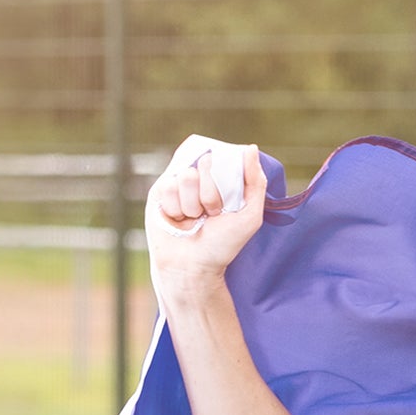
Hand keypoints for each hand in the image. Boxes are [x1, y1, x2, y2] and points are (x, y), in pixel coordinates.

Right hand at [145, 136, 267, 302]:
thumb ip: (255, 182)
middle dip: (211, 195)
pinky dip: (176, 208)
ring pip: (186, 176)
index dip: (225, 181)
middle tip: (211, 215)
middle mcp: (200, 179)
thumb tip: (250, 148)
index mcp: (222, 181)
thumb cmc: (223, 245)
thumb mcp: (250, 216)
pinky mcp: (160, 191)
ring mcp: (179, 183)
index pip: (222, 159)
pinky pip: (169, 186)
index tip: (227, 205)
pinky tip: (177, 220)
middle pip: (204, 164)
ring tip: (193, 220)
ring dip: (193, 205)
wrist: (193, 266)